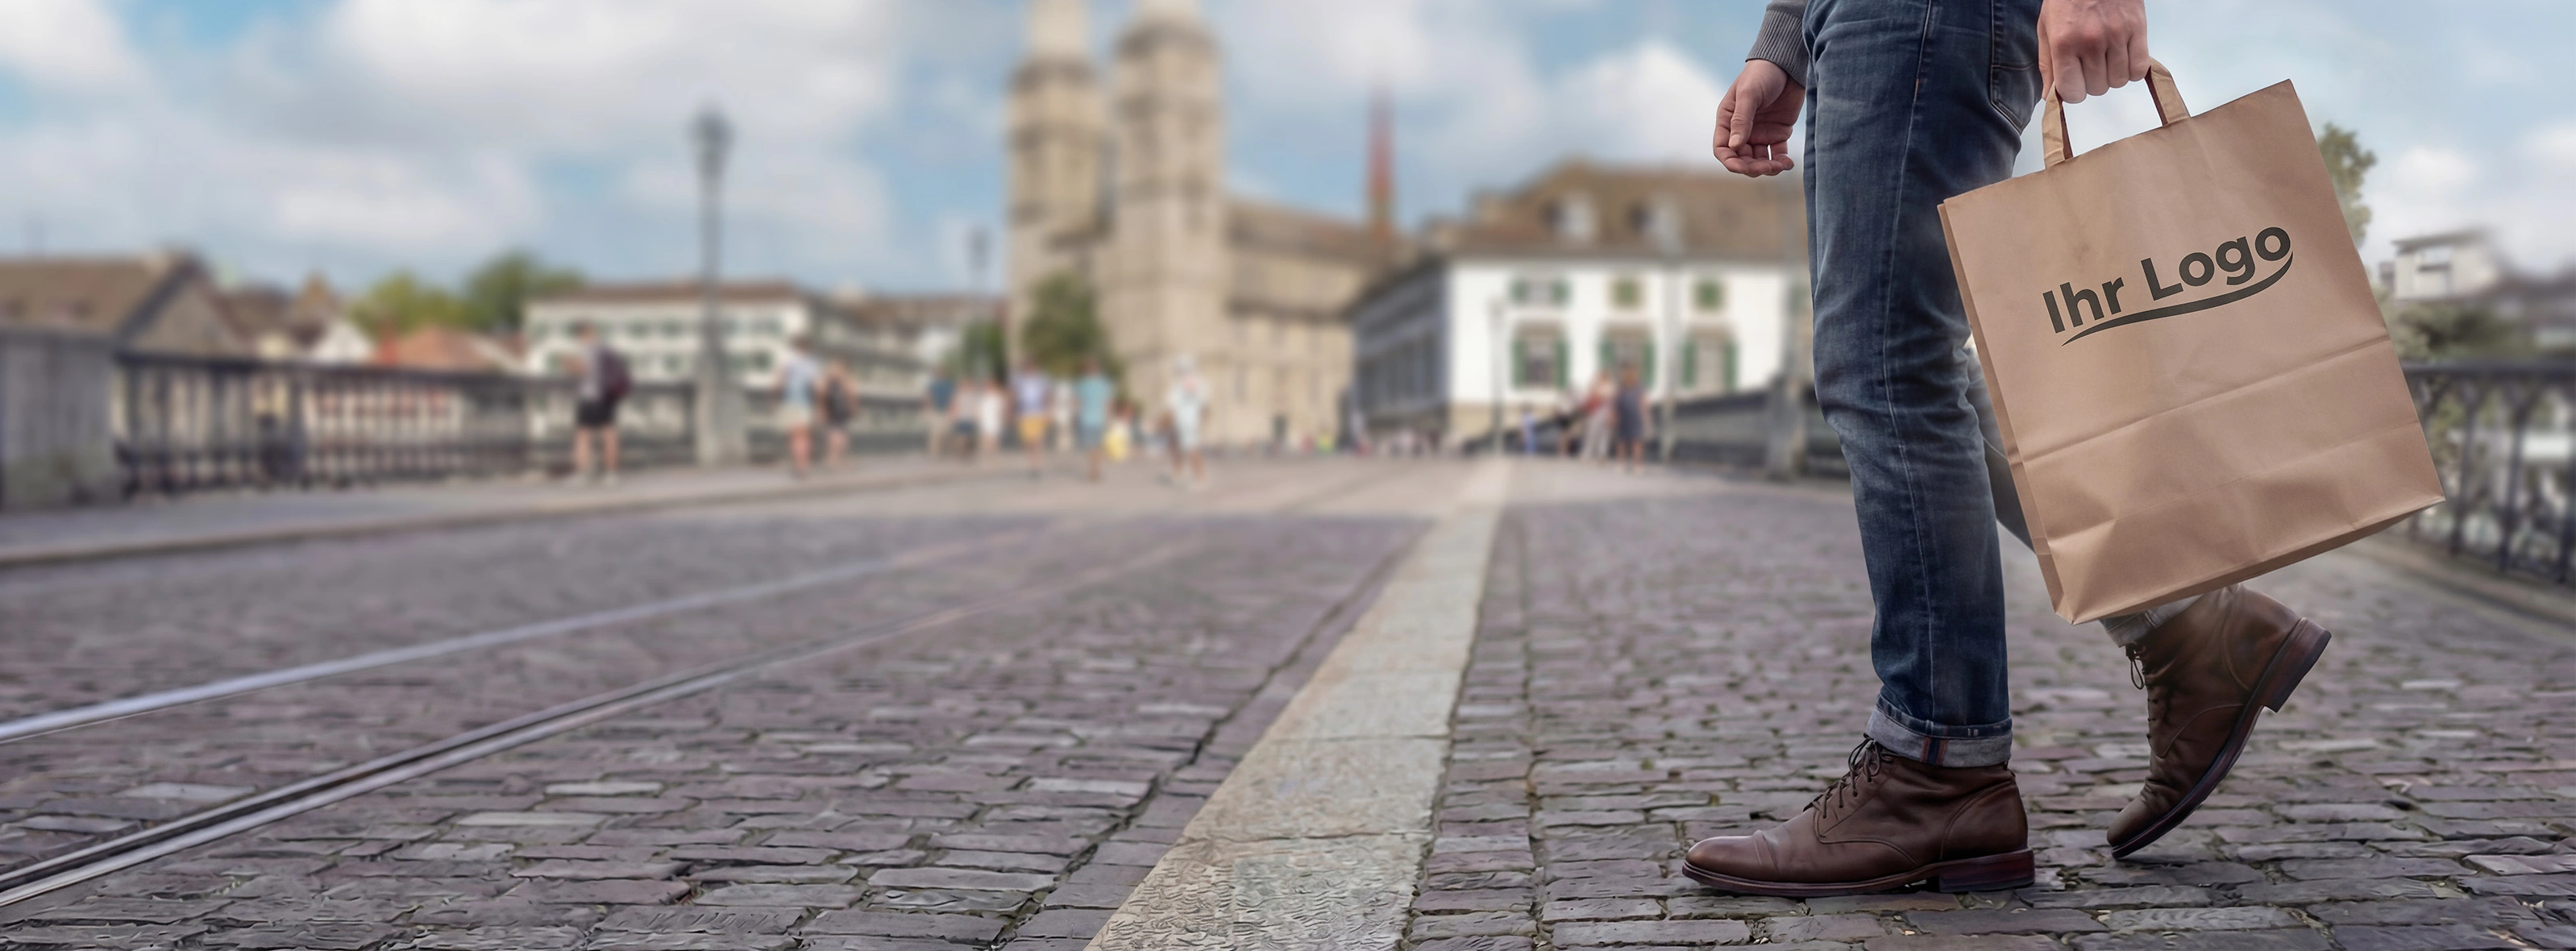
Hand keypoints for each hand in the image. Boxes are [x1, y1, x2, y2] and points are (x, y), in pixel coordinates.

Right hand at [1712, 58, 1801, 176]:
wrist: (1787, 63)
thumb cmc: (1761, 74)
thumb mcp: (1748, 95)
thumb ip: (1741, 120)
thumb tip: (1735, 147)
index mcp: (1727, 121)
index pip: (1723, 149)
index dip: (1731, 162)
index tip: (1743, 167)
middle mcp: (1741, 130)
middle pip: (1742, 159)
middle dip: (1753, 167)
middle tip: (1768, 168)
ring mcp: (1760, 133)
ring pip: (1760, 160)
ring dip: (1768, 167)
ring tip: (1780, 166)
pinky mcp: (1778, 133)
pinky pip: (1777, 154)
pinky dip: (1782, 162)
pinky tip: (1788, 163)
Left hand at [2038, 0, 2147, 102]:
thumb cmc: (2066, 1)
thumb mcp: (2046, 29)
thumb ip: (2047, 65)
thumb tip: (2049, 96)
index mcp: (2064, 44)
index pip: (2073, 92)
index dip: (2073, 92)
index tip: (2074, 82)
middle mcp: (2091, 42)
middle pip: (2098, 89)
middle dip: (2092, 82)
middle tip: (2089, 65)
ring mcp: (2117, 36)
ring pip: (2119, 81)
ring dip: (2112, 76)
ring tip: (2106, 58)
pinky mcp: (2138, 29)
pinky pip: (2140, 68)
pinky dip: (2133, 70)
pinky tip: (2123, 58)